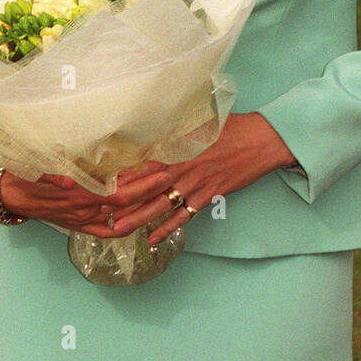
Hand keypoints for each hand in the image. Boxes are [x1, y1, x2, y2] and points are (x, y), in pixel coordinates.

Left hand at [0, 113, 295, 244]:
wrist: (262, 140)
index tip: (98, 182)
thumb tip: (154, 131)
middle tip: (97, 212)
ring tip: (116, 230)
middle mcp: (182, 166)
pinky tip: (154, 239)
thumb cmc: (232, 126)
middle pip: (145, 188)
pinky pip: (184, 216)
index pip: (142, 162)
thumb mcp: (201, 121)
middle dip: (121, 201)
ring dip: (137, 219)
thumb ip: (176, 130)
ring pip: (160, 205)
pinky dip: (168, 229)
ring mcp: (195, 183)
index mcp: (177, 146)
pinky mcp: (208, 195)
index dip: (120, 173)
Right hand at [0, 160, 173, 234]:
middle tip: (171, 176)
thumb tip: (66, 181)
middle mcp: (84, 211)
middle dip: (151, 192)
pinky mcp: (79, 226)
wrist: (9, 194)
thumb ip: (53, 174)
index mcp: (78, 195)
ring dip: (144, 207)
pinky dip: (124, 228)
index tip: (161, 169)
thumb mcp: (36, 169)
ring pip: (121, 218)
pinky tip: (137, 222)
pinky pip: (106, 232)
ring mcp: (83, 221)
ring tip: (164, 194)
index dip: (142, 182)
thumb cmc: (24, 175)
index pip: (119, 191)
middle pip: (126, 205)